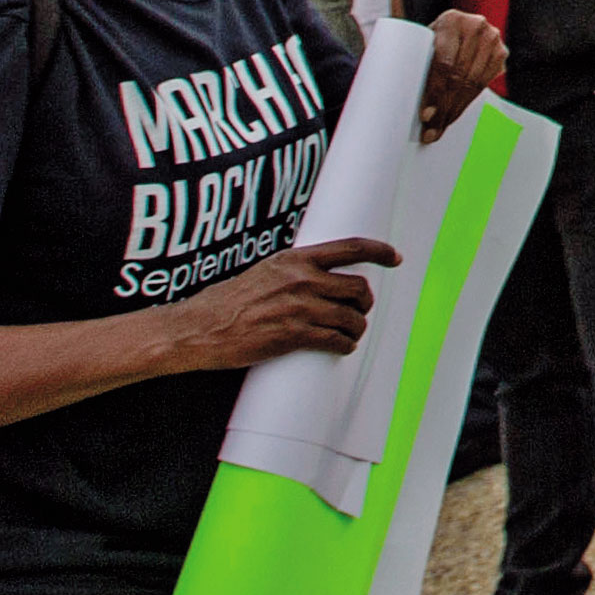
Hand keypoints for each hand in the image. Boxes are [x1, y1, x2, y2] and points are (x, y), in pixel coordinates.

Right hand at [154, 238, 397, 369]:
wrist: (200, 328)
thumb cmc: (227, 301)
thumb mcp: (265, 271)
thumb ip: (294, 271)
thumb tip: (320, 275)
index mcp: (296, 259)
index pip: (351, 247)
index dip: (380, 251)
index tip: (395, 258)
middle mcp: (302, 280)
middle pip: (358, 288)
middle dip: (365, 302)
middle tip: (360, 310)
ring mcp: (299, 308)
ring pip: (351, 317)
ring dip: (356, 327)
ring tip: (350, 332)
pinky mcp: (293, 336)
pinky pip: (336, 340)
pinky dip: (344, 345)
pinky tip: (341, 346)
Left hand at [419, 13, 504, 139]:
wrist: (455, 29)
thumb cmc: (431, 39)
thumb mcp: (422, 42)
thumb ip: (412, 61)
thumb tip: (393, 100)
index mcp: (451, 21)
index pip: (444, 63)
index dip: (435, 92)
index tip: (425, 114)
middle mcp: (475, 26)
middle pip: (459, 77)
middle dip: (444, 107)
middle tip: (430, 129)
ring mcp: (492, 39)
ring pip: (472, 84)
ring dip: (454, 109)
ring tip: (439, 127)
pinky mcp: (500, 53)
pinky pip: (483, 85)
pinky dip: (467, 102)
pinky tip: (454, 113)